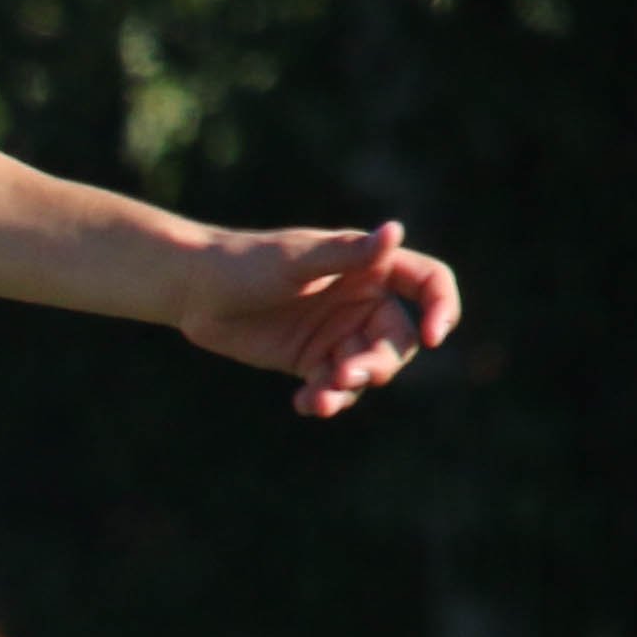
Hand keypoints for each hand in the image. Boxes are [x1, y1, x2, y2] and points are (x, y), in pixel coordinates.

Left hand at [179, 218, 460, 417]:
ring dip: (350, 386)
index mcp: (370, 268)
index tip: (433, 336)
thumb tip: (394, 231)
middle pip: (398, 340)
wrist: (194, 291)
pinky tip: (305, 405)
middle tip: (348, 375)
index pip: (427, 283)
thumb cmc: (246, 263)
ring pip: (367, 369)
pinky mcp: (312, 361)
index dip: (441, 308)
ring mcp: (338, 334)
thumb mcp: (297, 259)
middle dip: (380, 362)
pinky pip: (333, 388)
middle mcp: (361, 301)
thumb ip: (346, 253)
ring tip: (321, 397)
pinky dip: (324, 399)